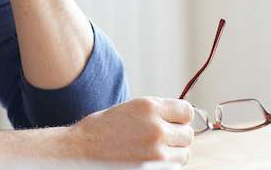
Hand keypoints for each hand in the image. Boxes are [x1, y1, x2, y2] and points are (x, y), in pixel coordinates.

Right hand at [67, 97, 194, 164]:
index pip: (187, 111)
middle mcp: (156, 128)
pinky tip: (149, 159)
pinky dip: (167, 164)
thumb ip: (157, 111)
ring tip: (155, 149)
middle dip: (177, 135)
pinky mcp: (155, 169)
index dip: (181, 117)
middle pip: (188, 134)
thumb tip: (181, 118)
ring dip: (174, 152)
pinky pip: (174, 167)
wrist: (82, 149)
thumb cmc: (103, 128)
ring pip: (184, 153)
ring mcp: (156, 152)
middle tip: (161, 137)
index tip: (174, 121)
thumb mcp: (131, 108)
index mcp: (149, 107)